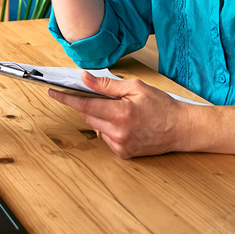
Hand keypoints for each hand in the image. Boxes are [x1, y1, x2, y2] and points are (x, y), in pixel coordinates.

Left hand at [48, 72, 191, 158]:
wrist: (181, 128)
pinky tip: (126, 125)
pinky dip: (110, 130)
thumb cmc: (162, 106)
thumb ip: (107, 85)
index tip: (53, 93)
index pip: (85, 106)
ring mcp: (121, 146)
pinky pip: (106, 139)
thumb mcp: (135, 88)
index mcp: (120, 114)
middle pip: (88, 117)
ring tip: (122, 112)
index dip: (67, 99)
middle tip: (105, 98)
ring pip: (96, 128)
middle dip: (90, 106)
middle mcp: (118, 133)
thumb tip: (85, 79)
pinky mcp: (124, 154)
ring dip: (101, 118)